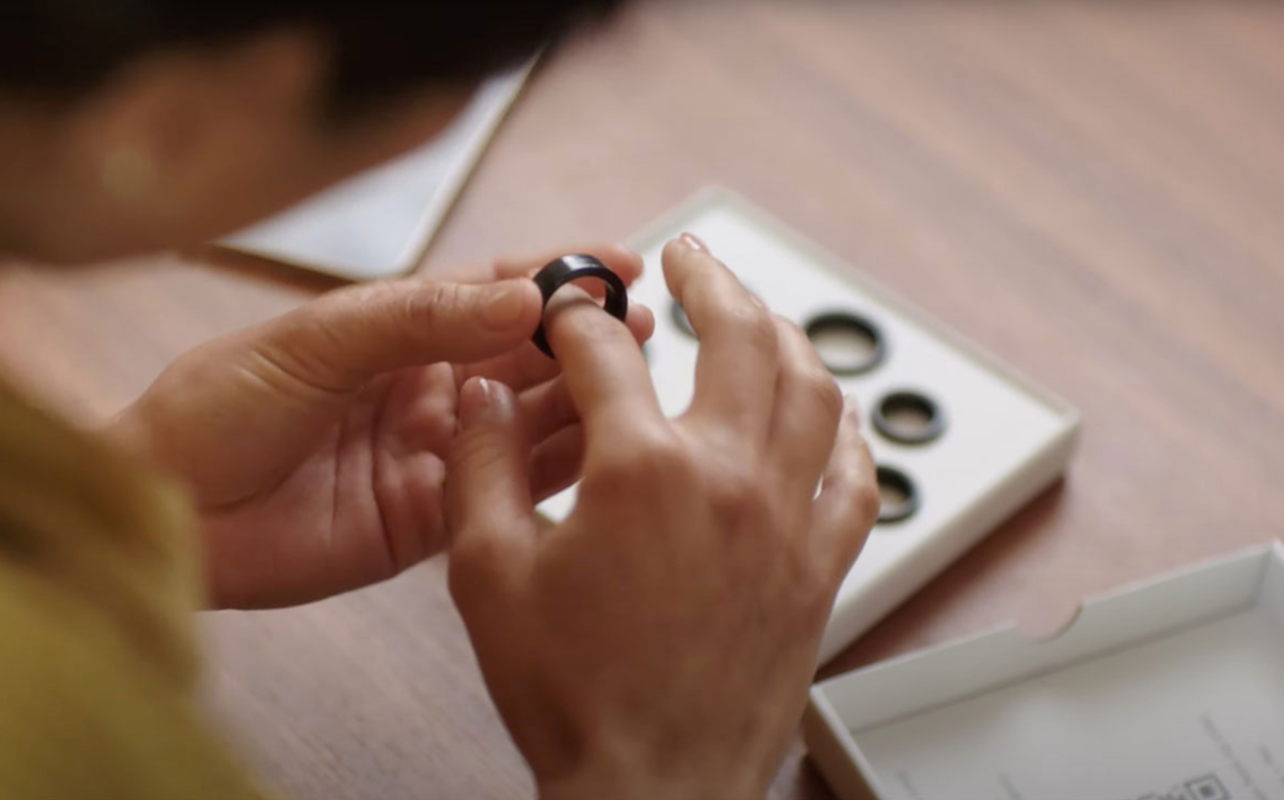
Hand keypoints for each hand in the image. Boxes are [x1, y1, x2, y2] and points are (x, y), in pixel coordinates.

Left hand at [110, 245, 652, 607]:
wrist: (169, 510)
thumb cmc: (219, 406)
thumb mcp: (316, 340)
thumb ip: (420, 317)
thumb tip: (523, 298)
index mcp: (397, 330)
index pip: (495, 291)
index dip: (559, 274)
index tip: (621, 264)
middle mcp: (428, 388)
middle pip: (526, 356)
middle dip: (585, 340)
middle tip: (640, 330)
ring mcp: (437, 453)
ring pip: (529, 423)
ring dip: (582, 402)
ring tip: (635, 385)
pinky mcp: (435, 519)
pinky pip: (508, 491)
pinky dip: (553, 471)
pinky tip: (596, 451)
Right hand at [445, 236, 878, 799]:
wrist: (653, 788)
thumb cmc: (573, 695)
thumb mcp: (489, 576)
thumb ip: (482, 468)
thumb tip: (483, 395)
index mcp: (643, 471)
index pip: (608, 353)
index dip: (575, 318)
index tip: (563, 310)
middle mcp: (730, 478)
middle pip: (737, 336)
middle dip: (708, 278)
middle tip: (688, 254)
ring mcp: (787, 520)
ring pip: (813, 389)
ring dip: (784, 332)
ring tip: (756, 310)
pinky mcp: (820, 567)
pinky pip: (857, 477)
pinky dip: (847, 430)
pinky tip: (831, 413)